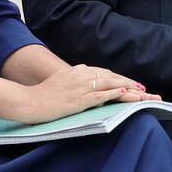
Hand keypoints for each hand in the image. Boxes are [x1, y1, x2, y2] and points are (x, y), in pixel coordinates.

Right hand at [13, 64, 155, 123]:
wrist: (29, 101)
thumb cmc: (43, 94)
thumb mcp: (61, 80)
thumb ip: (74, 78)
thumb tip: (84, 76)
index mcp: (77, 71)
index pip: (104, 73)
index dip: (119, 78)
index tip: (131, 83)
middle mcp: (81, 75)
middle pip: (110, 76)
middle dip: (128, 82)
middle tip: (143, 88)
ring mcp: (79, 87)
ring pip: (109, 84)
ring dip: (127, 87)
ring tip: (141, 91)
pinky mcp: (78, 100)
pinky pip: (99, 95)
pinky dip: (113, 93)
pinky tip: (124, 94)